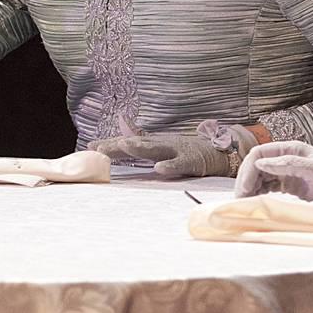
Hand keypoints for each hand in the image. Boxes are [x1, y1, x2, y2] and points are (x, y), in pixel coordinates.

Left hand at [89, 124, 253, 178]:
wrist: (223, 151)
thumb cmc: (191, 153)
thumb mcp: (165, 150)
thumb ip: (146, 150)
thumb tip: (123, 146)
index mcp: (156, 144)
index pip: (129, 144)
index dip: (110, 145)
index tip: (89, 147)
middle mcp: (163, 144)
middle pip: (137, 144)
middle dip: (117, 146)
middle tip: (98, 147)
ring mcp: (178, 151)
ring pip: (156, 149)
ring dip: (140, 148)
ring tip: (124, 146)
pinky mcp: (193, 161)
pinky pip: (180, 164)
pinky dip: (170, 167)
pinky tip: (159, 169)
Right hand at [231, 140, 312, 207]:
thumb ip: (287, 164)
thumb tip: (260, 163)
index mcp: (289, 149)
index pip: (259, 154)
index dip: (248, 170)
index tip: (245, 189)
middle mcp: (285, 159)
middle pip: (255, 166)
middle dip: (246, 181)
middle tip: (240, 200)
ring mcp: (286, 172)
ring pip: (259, 178)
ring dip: (250, 189)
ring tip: (246, 204)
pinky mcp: (289, 185)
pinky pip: (267, 187)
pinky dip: (259, 194)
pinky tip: (256, 203)